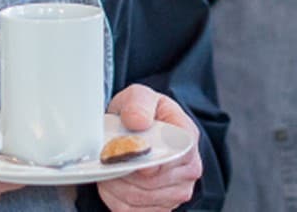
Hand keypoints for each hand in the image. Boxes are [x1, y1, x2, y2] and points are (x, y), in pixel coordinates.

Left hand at [97, 84, 201, 211]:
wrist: (142, 130)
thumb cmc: (144, 114)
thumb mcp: (141, 96)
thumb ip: (139, 103)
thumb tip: (138, 121)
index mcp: (188, 139)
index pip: (175, 155)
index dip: (150, 158)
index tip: (129, 152)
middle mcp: (188, 170)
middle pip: (152, 180)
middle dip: (124, 168)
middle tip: (108, 154)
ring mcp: (176, 193)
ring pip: (138, 197)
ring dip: (115, 182)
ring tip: (108, 164)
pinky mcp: (159, 208)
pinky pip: (131, 210)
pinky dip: (114, 197)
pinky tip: (112, 180)